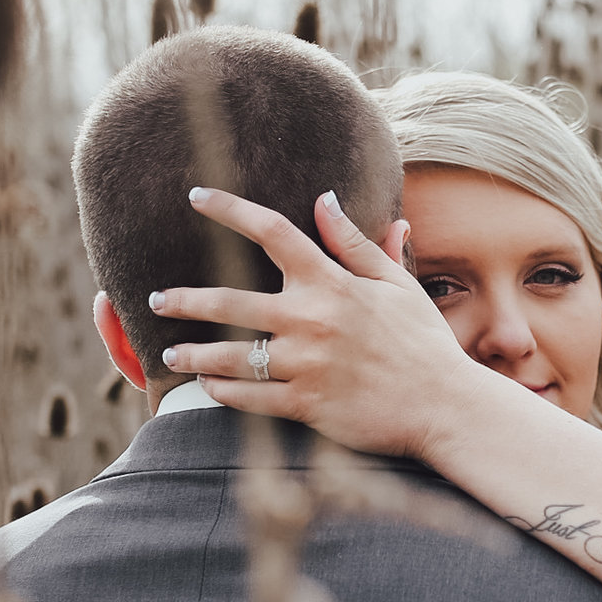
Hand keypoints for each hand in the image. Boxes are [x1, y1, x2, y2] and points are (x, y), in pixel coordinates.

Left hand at [151, 188, 485, 461]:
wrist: (444, 406)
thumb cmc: (422, 343)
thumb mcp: (396, 285)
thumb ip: (355, 243)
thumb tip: (324, 200)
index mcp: (333, 283)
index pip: (273, 232)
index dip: (230, 210)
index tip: (197, 196)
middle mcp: (312, 319)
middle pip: (230, 300)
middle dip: (185, 299)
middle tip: (156, 299)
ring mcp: (306, 364)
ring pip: (230, 356)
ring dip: (193, 354)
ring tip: (170, 353)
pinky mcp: (307, 405)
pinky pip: (249, 397)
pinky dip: (222, 391)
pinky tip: (207, 386)